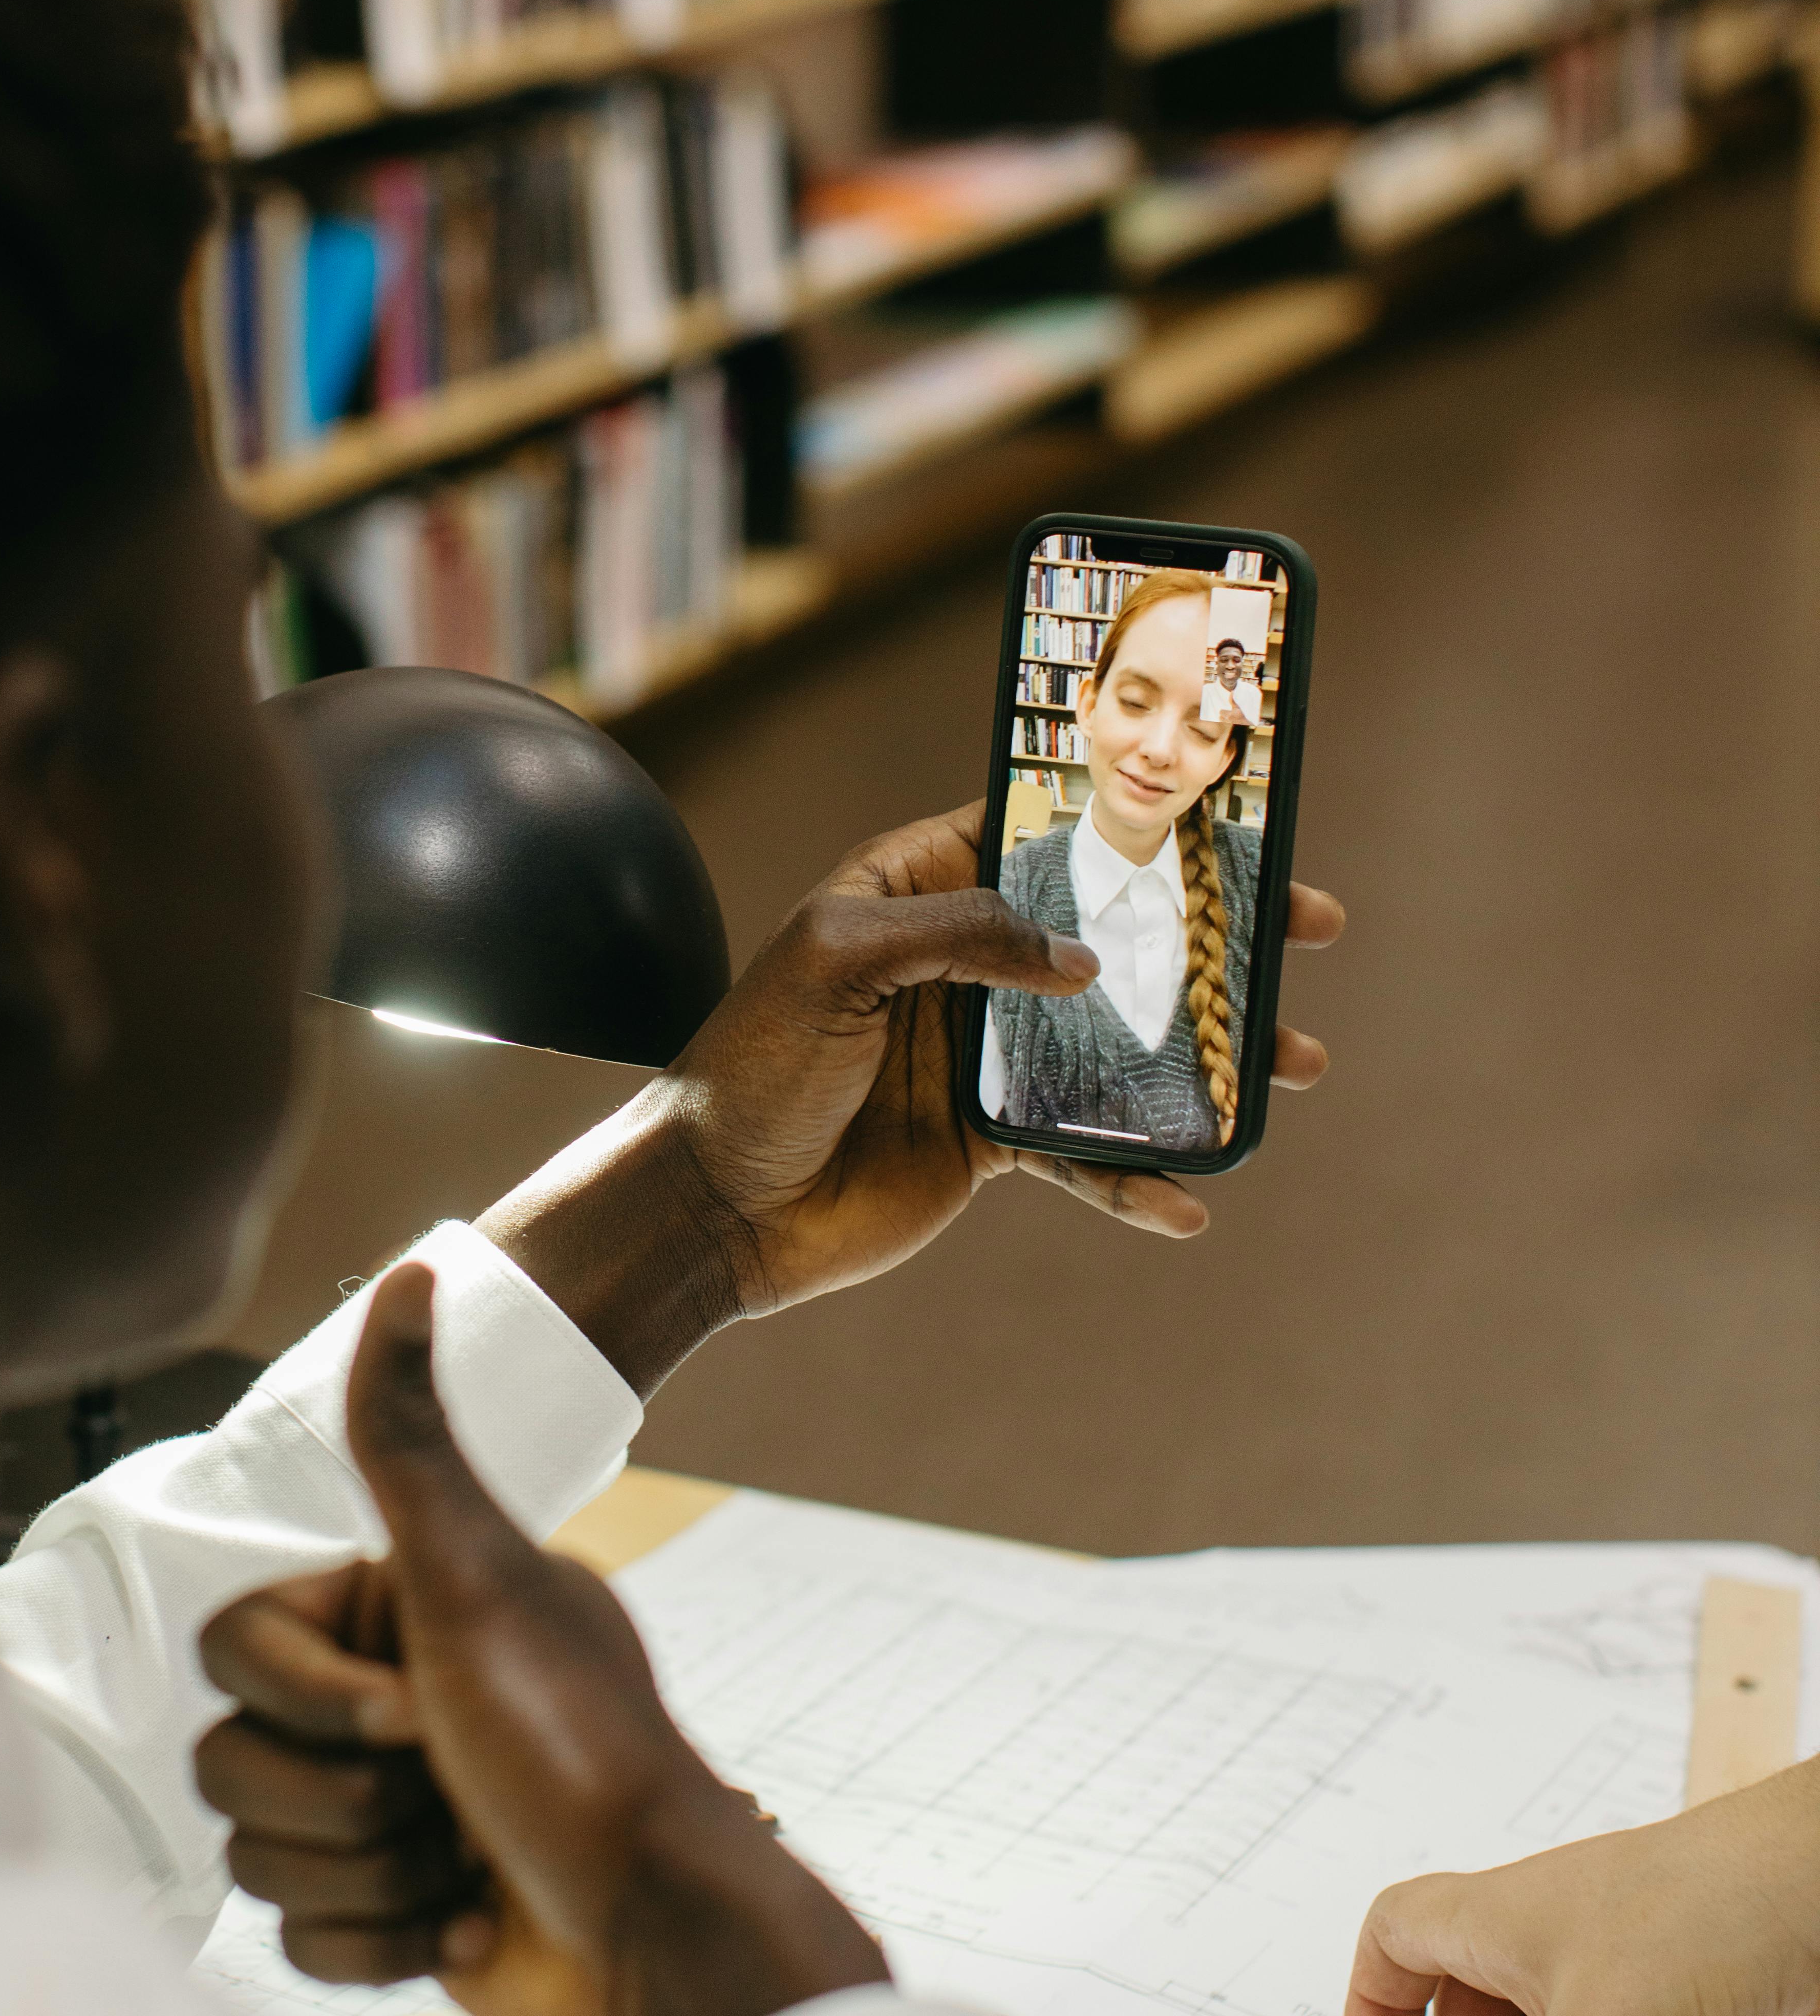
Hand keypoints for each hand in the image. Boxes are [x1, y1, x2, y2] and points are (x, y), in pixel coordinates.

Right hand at [196, 1264, 888, 2015]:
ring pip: (257, 1853)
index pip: (231, 1652)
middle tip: (448, 1791)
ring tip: (469, 1862)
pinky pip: (300, 1941)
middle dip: (342, 1805)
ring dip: (370, 1879)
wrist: (655, 1936)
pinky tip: (471, 1926)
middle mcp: (378, 1699)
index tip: (413, 1710)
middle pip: (229, 1760)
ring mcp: (377, 1812)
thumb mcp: (481, 1579)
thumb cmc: (577, 1750)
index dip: (311, 1698)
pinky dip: (386, 1947)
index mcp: (388, 1611)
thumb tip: (413, 1266)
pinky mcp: (385, 1914)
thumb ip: (412, 1436)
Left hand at [481, 799, 1343, 1389]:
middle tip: (1305, 927)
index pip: (1040, 828)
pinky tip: (1192, 1199)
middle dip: (1208, 932)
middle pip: (1108, 930)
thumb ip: (961, 938)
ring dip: (1206, 1052)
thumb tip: (1083, 954)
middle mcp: (961, 960)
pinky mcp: (988, 1138)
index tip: (1226, 811)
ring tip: (1295, 1062)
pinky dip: (1139, 1177)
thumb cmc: (751, 1065)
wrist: (710, 1204)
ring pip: (1119, 1038)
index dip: (1131, 815)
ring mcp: (982, 1050)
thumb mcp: (839, 964)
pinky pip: (1085, 1151)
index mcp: (916, 887)